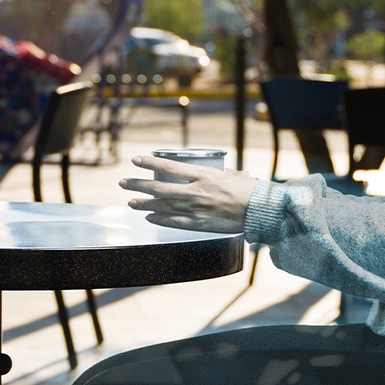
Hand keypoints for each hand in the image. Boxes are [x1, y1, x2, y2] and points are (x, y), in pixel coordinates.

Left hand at [120, 156, 255, 233]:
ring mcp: (196, 209)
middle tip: (124, 182)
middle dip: (138, 184)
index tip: (135, 160)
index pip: (168, 167)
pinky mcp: (200, 225)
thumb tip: (209, 171)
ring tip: (130, 202)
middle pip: (159, 187)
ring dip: (144, 203)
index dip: (149, 163)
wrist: (261, 211)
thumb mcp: (232, 174)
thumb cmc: (250, 190)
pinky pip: (174, 222)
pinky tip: (149, 217)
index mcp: (203, 175)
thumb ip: (216, 173)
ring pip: (163, 206)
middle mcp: (196, 191)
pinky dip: (159, 219)